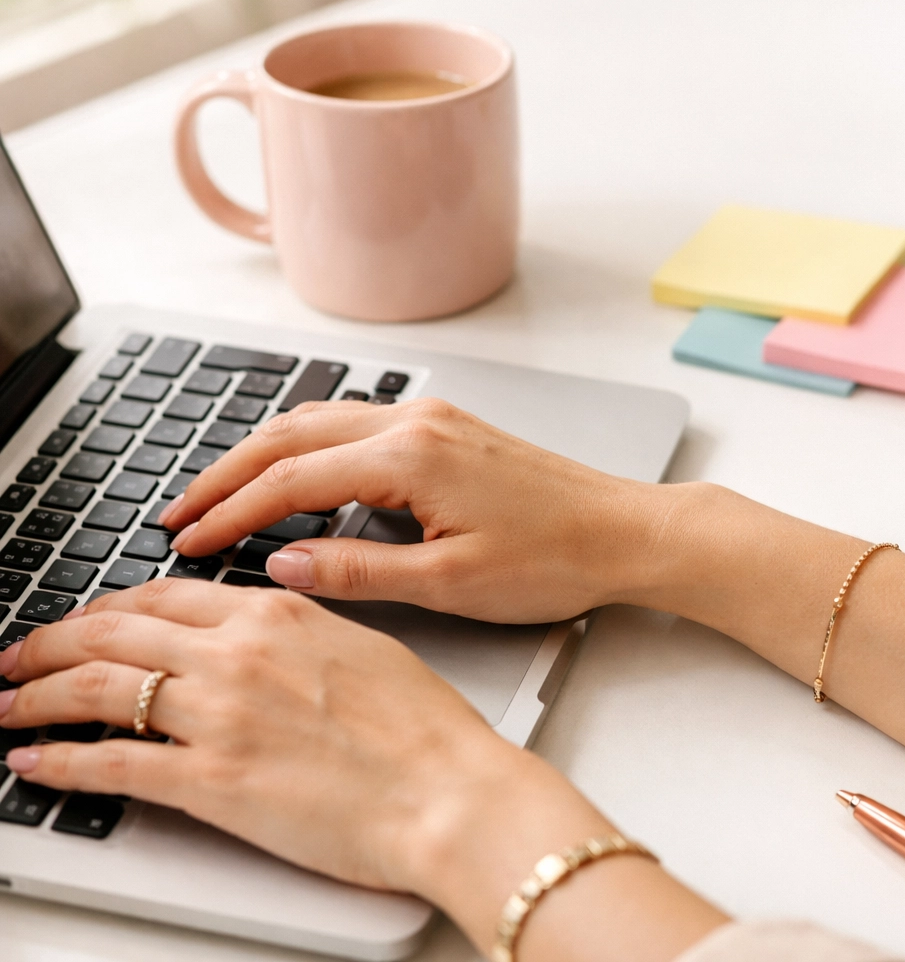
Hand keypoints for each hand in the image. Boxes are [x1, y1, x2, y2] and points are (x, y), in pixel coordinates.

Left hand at [0, 581, 725, 958]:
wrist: (451, 792)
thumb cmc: (429, 731)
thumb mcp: (367, 649)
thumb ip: (303, 632)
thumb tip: (266, 631)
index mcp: (278, 614)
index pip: (164, 594)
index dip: (109, 606)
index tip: (86, 619)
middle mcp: (237, 654)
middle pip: (112, 632)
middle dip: (50, 642)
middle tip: (18, 656)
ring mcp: (218, 716)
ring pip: (95, 689)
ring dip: (33, 696)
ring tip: (5, 705)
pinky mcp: (209, 782)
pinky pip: (109, 764)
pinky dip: (58, 763)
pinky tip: (32, 763)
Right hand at [160, 399, 669, 622]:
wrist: (627, 531)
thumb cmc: (555, 559)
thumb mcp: (449, 584)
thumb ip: (357, 571)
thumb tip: (282, 568)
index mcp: (410, 457)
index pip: (290, 480)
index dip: (229, 513)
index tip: (186, 541)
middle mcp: (417, 423)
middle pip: (291, 436)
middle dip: (227, 473)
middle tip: (177, 512)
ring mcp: (435, 420)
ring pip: (321, 422)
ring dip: (264, 455)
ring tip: (220, 494)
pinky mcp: (450, 430)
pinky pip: (357, 426)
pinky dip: (309, 448)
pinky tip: (296, 477)